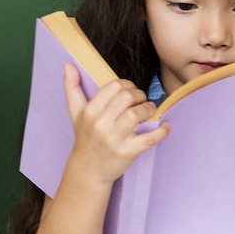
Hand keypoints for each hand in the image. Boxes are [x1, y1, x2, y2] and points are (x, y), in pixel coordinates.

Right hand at [63, 69, 168, 184]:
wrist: (88, 169)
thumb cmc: (85, 137)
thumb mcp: (75, 112)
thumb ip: (72, 87)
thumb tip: (68, 64)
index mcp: (91, 111)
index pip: (114, 86)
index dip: (127, 85)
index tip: (131, 91)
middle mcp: (102, 124)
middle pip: (127, 97)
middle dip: (139, 95)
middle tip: (141, 100)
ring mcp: (115, 138)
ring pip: (137, 114)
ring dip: (149, 109)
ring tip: (149, 110)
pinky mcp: (128, 152)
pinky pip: (149, 138)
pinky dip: (161, 131)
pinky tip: (166, 126)